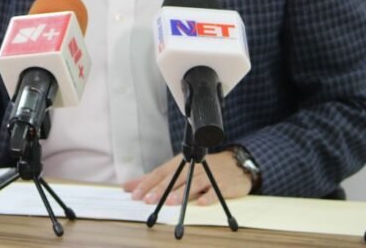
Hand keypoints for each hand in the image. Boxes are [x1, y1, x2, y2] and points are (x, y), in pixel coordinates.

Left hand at [122, 151, 252, 205]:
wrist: (236, 164)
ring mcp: (208, 174)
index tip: (135, 195)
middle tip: (148, 200)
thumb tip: (128, 186)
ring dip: (181, 193)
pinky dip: (209, 196)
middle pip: (174, 178)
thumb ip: (154, 179)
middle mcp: (192, 167)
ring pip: (193, 183)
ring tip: (170, 202)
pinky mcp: (223, 183)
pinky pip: (215, 190)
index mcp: (180, 163)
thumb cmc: (202, 168)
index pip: (160, 173)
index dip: (147, 183)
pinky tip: (201, 203)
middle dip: (160, 189)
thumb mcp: (178, 169)